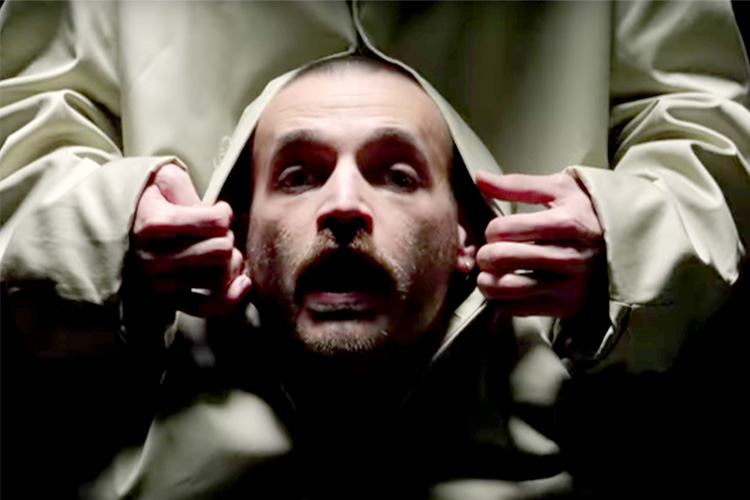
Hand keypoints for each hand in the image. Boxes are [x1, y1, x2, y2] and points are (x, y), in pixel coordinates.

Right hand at [131, 163, 251, 315]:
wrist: (119, 230)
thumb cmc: (151, 202)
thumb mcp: (165, 179)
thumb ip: (189, 188)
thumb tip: (217, 215)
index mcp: (152, 225)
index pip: (216, 222)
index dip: (224, 213)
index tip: (217, 212)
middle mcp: (153, 258)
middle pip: (221, 250)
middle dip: (227, 238)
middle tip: (217, 234)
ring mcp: (159, 283)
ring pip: (221, 276)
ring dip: (230, 263)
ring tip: (219, 252)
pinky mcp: (168, 302)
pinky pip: (209, 306)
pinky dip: (231, 296)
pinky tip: (241, 281)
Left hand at [475, 171, 605, 316]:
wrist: (634, 244)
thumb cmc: (589, 212)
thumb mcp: (561, 189)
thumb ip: (518, 184)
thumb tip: (479, 177)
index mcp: (568, 222)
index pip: (505, 229)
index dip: (490, 229)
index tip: (496, 231)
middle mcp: (570, 256)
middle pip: (503, 258)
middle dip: (484, 254)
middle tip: (487, 253)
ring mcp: (570, 285)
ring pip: (507, 287)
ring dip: (487, 281)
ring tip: (488, 272)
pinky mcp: (568, 307)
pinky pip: (519, 309)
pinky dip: (502, 301)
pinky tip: (504, 289)